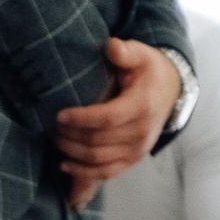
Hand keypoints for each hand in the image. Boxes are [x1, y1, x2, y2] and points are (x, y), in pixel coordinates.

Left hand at [52, 37, 181, 208]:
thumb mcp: (140, 54)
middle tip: (50, 125)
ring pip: (97, 159)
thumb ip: (125, 51)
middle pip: (97, 140)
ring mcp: (137, 150)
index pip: (107, 118)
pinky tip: (64, 165)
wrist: (169, 92)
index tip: (59, 114)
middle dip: (70, 134)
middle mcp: (141, 132)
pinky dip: (83, 172)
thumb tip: (111, 46)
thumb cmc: (148, 71)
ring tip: (55, 137)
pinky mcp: (133, 160)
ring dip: (71, 151)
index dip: (81, 119)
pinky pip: (106, 172)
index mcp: (141, 106)